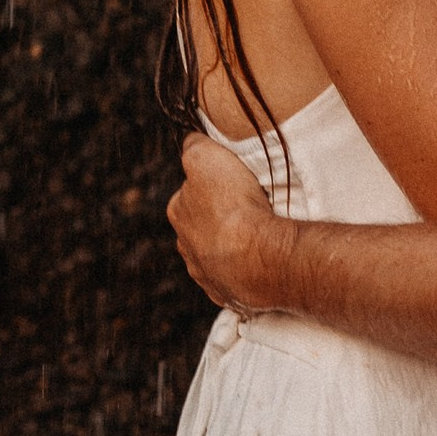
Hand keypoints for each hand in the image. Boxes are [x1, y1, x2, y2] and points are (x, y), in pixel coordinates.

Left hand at [168, 136, 283, 313]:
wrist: (257, 256)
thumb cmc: (232, 204)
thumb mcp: (206, 156)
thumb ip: (194, 146)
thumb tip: (190, 141)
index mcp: (178, 212)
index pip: (189, 192)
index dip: (211, 184)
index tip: (232, 182)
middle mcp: (185, 245)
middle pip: (201, 224)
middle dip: (219, 217)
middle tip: (247, 206)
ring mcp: (206, 273)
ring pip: (216, 252)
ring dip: (232, 244)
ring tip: (257, 233)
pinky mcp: (227, 293)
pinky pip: (234, 276)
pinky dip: (244, 268)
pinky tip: (258, 259)